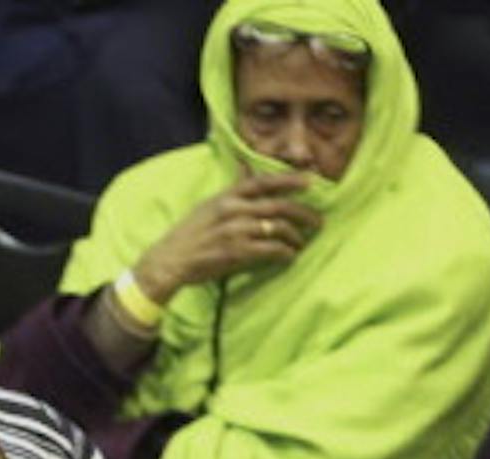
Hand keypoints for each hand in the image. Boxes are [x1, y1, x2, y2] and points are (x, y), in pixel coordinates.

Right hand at [134, 170, 320, 300]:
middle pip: (278, 205)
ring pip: (277, 228)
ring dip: (295, 236)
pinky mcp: (236, 253)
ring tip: (302, 243)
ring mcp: (235, 231)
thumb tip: (245, 168)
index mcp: (228, 196)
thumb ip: (232, 190)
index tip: (310, 182)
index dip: (289, 180)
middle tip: (318, 221)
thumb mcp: (209, 205)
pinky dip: (284, 253)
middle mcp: (233, 210)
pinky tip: (290, 256)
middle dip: (303, 212)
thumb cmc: (190, 234)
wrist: (171, 260)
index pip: (264, 182)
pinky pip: (270, 250)